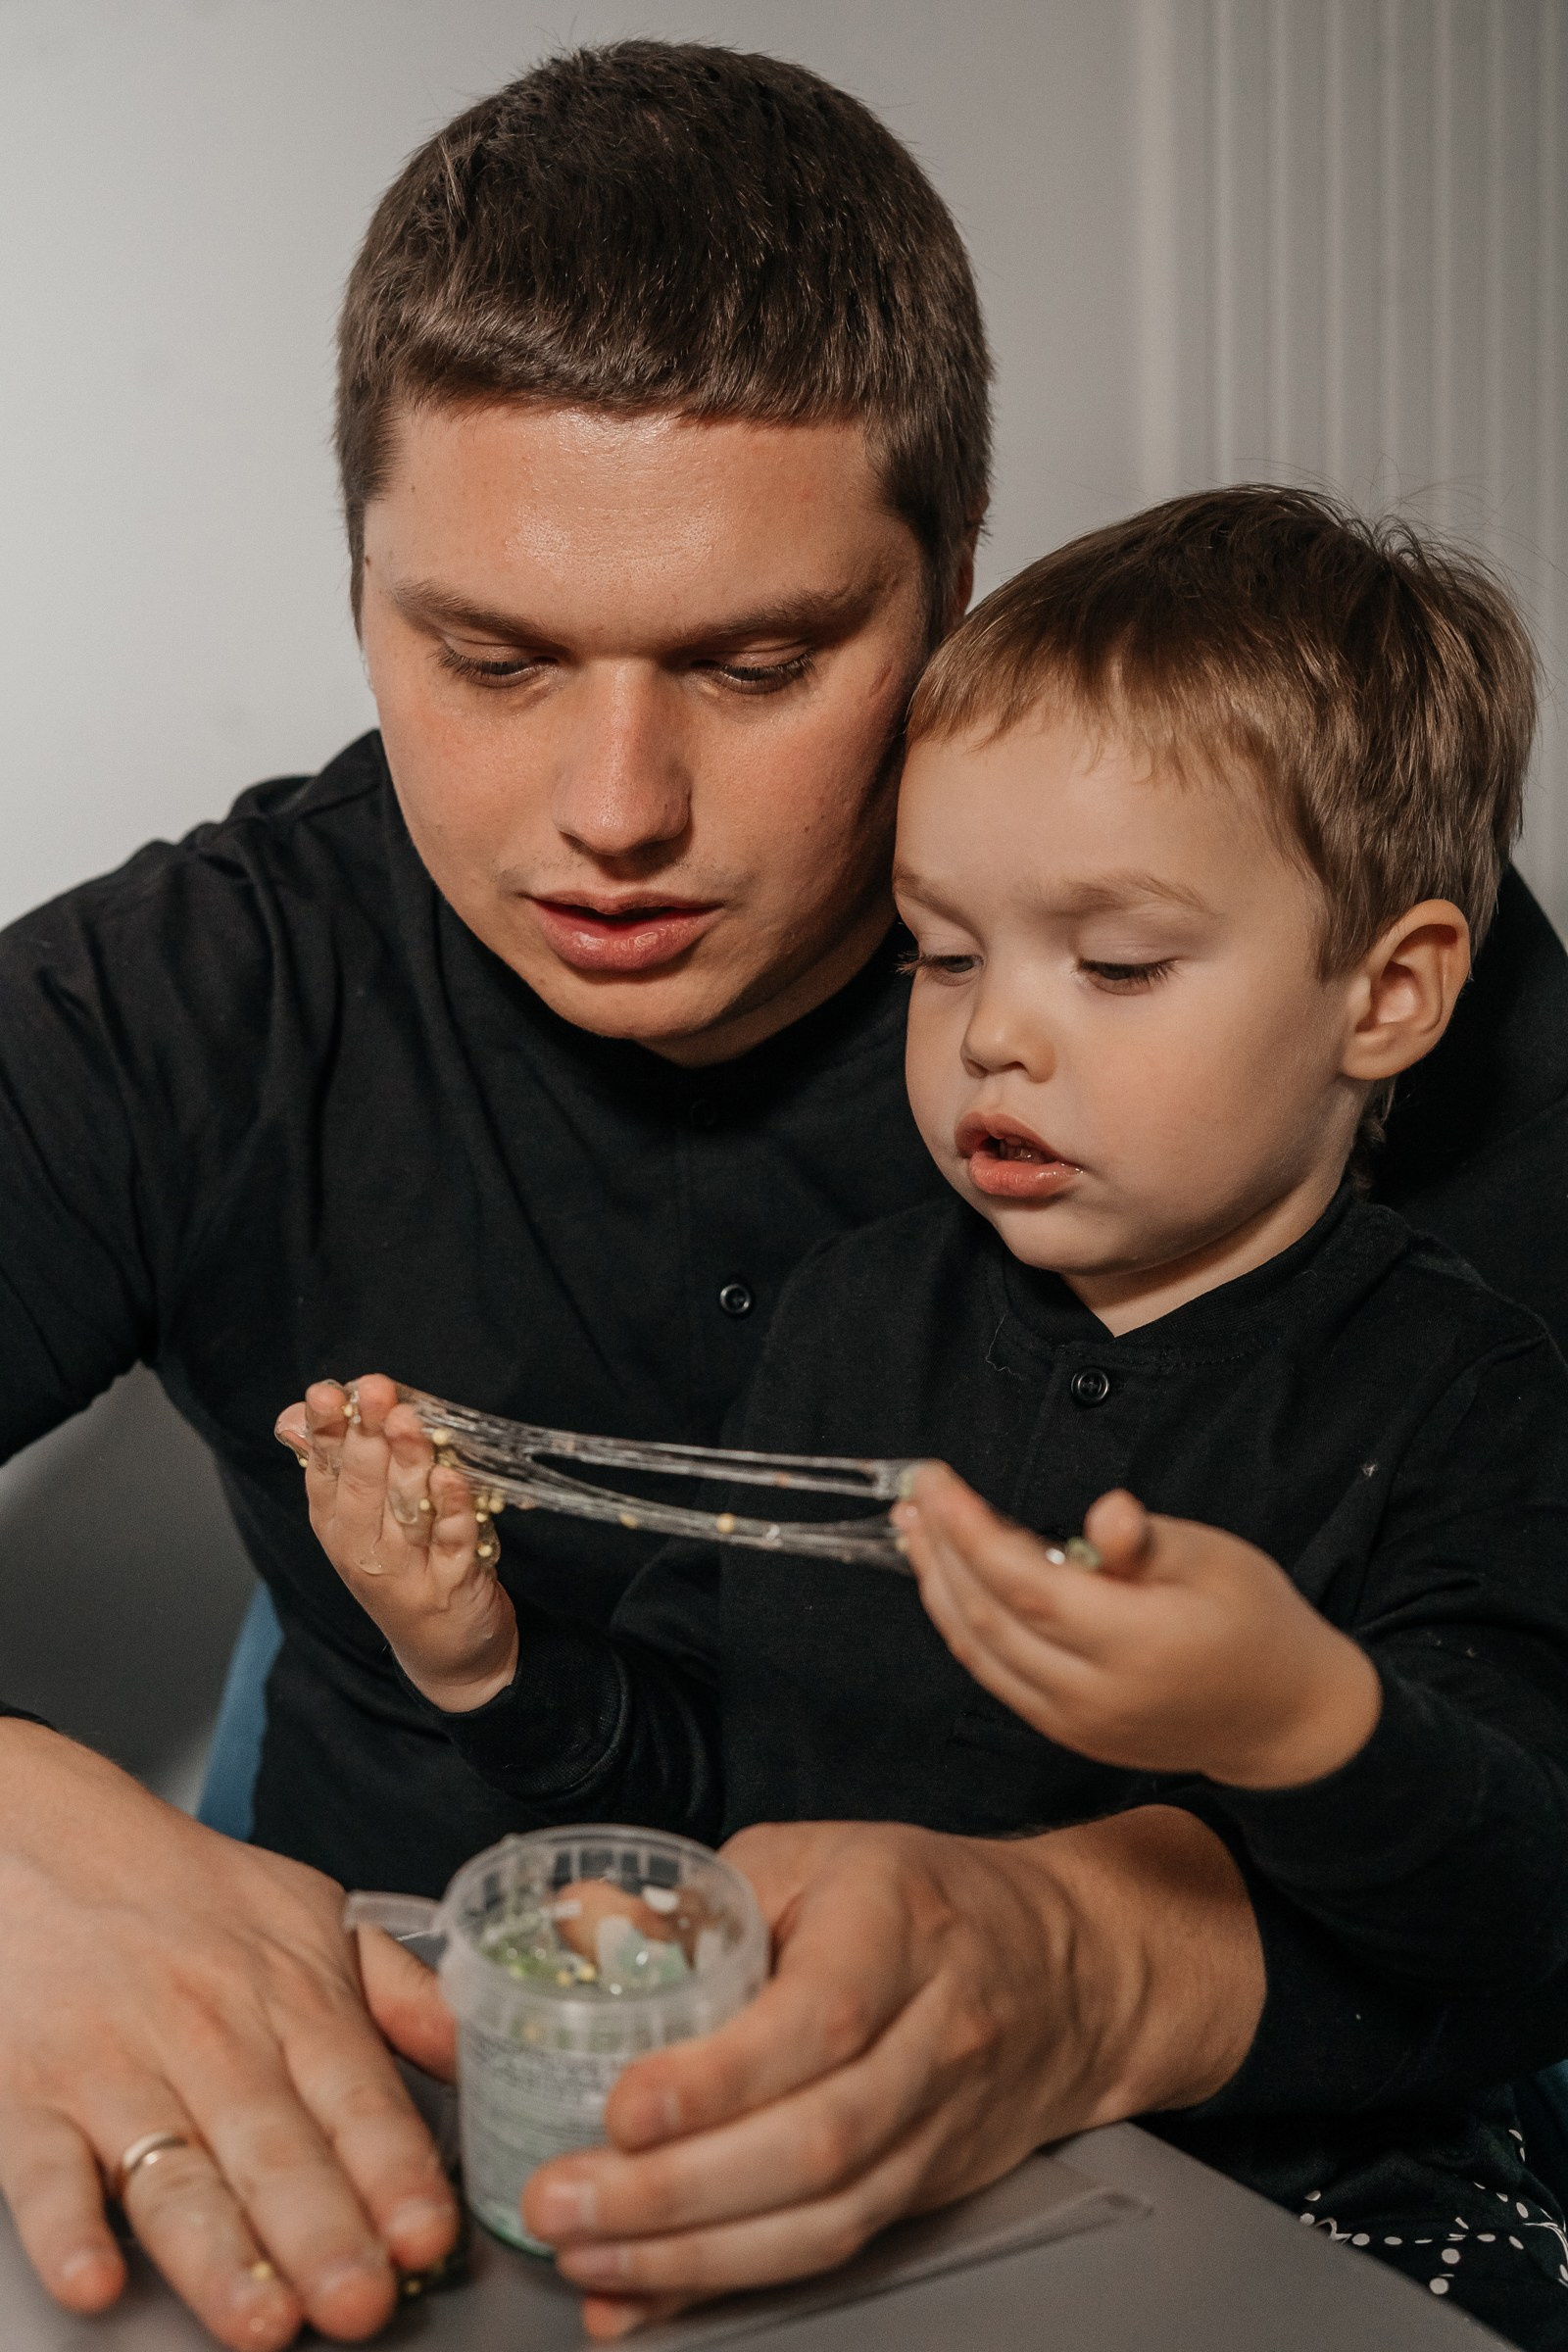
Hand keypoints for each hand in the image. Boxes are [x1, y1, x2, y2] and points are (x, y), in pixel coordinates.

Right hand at [0, 1720, 457, 2346]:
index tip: (427, 2230)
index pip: (356, 2095)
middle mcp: (212, 2039)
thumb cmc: (187, 1890)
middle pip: (275, 2149)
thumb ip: (400, 1992)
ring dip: (219, 2255)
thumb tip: (481, 2052)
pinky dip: (67, 2229)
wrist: (47, 1839)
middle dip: (323, 2234)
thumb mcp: (313, 1914)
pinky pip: (45, 2175)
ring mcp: (117, 2072)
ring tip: (261, 2320)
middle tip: (360, 2302)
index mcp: (292, 1998)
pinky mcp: (31, 2100)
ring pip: (175, 2176)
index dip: (394, 2168)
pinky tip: (95, 2276)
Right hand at [274, 1375, 518, 1710]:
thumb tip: (295, 1416)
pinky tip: (451, 1478)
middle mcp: (366, 1550)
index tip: (325, 1393)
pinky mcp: (454, 1585)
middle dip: (367, 1436)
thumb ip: (334, 1465)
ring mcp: (410, 1570)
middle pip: (362, 1488)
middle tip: (375, 1391)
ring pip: (406, 1511)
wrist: (445, 1654)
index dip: (326, 1432)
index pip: (324, 1472)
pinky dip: (453, 1511)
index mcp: (338, 1527)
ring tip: (407, 1422)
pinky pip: (453, 1543)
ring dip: (407, 1464)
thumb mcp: (355, 1522)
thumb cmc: (399, 1569)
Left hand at [521, 1809, 1258, 2338]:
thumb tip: (582, 1931)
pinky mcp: (925, 2188)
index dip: (720, 2078)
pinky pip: (830, 2250)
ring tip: (586, 2256)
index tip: (623, 2109)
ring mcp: (938, 2123)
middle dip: (677, 2192)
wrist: (1066, 1967)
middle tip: (563, 2203)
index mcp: (898, 1922)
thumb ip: (696, 1901)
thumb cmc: (913, 1896)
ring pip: (827, 2217)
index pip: (819, 2017)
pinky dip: (731, 2282)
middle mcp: (934, 2032)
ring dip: (695, 2255)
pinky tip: (648, 2295)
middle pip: (817, 2140)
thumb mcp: (806, 1856)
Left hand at [896, 1467, 1381, 1788]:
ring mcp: (1076, 1722)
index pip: (1024, 1582)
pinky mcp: (1068, 1734)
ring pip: (980, 1651)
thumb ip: (1145, 1542)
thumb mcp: (1214, 1560)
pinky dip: (962, 1624)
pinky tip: (948, 1581)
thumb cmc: (1253, 1621)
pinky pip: (995, 1675)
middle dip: (940, 1549)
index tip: (936, 1479)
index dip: (968, 1529)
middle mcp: (1095, 1694)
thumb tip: (1105, 1512)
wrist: (1283, 1719)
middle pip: (988, 1616)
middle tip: (916, 1491)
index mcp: (1136, 1644)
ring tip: (913, 1528)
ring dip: (936, 1586)